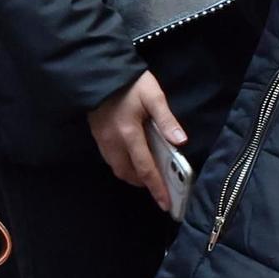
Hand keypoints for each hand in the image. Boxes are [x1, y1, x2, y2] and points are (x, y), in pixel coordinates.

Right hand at [87, 71, 185, 213]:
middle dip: (145, 184)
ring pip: (118, 169)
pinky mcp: (98, 137)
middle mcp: (113, 143)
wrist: (99, 74)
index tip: (165, 203)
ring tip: (151, 177)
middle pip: (129, 174)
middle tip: (161, 189)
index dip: (156, 187)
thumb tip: (180, 141)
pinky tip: (135, 161)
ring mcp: (103, 142)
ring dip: (133, 176)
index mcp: (129, 134)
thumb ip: (166, 119)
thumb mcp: (153, 96)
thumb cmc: (130, 84)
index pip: (145, 168)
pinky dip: (124, 166)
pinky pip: (111, 160)